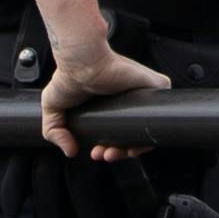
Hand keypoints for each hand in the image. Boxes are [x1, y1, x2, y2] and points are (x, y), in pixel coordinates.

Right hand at [40, 39, 169, 160]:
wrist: (82, 63)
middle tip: (103, 154)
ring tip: (113, 152)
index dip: (107, 149)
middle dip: (118, 152)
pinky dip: (155, 131)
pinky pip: (165, 113)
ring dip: (134, 148)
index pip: (116, 136)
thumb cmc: (68, 77)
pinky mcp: (155, 87)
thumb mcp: (52, 107)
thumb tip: (70, 151)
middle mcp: (127, 103)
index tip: (96, 153)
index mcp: (109, 108)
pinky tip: (136, 140)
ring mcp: (143, 96)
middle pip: (132, 137)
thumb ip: (54, 131)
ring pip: (148, 129)